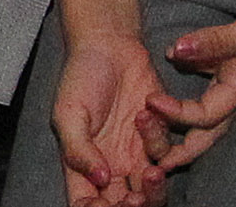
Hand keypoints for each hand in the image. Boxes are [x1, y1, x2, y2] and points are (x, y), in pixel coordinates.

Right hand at [48, 32, 176, 206]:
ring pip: (152, 191)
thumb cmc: (81, 75)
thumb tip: (98, 180)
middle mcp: (110, 165)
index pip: (87, 203)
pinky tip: (146, 115)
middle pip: (125, 205)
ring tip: (151, 169)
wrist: (111, 45)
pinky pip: (167, 155)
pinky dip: (160, 143)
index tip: (106, 203)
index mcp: (81, 163)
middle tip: (137, 199)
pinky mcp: (157, 138)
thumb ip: (78, 149)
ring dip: (154, 188)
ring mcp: (135, 154)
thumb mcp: (68, 112)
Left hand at [150, 0, 235, 170]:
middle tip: (147, 151)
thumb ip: (216, 42)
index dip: (174, 115)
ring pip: (201, 108)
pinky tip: (166, 71)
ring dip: (175, 119)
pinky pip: (203, 78)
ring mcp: (235, 76)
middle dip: (175, 147)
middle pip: (203, 131)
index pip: (203, 117)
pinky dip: (184, 81)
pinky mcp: (234, 59)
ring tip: (145, 119)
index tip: (149, 100)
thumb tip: (174, 52)